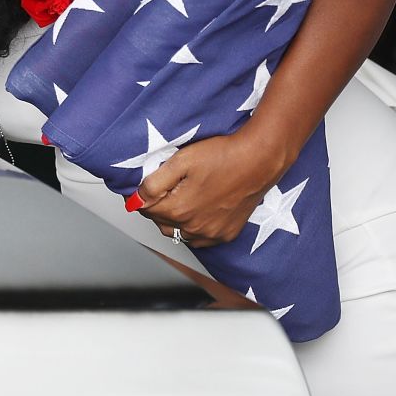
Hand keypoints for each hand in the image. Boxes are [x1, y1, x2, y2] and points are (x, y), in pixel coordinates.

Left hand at [135, 131, 285, 248]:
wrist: (259, 159)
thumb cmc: (223, 156)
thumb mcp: (181, 161)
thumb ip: (154, 183)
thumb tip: (137, 198)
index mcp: (179, 210)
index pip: (146, 210)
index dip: (142, 197)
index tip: (146, 187)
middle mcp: (194, 228)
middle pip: (161, 223)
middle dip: (158, 208)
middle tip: (164, 189)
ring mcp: (212, 233)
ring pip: (180, 233)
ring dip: (175, 220)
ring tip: (181, 198)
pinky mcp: (226, 234)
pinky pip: (201, 239)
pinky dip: (194, 229)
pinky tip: (198, 211)